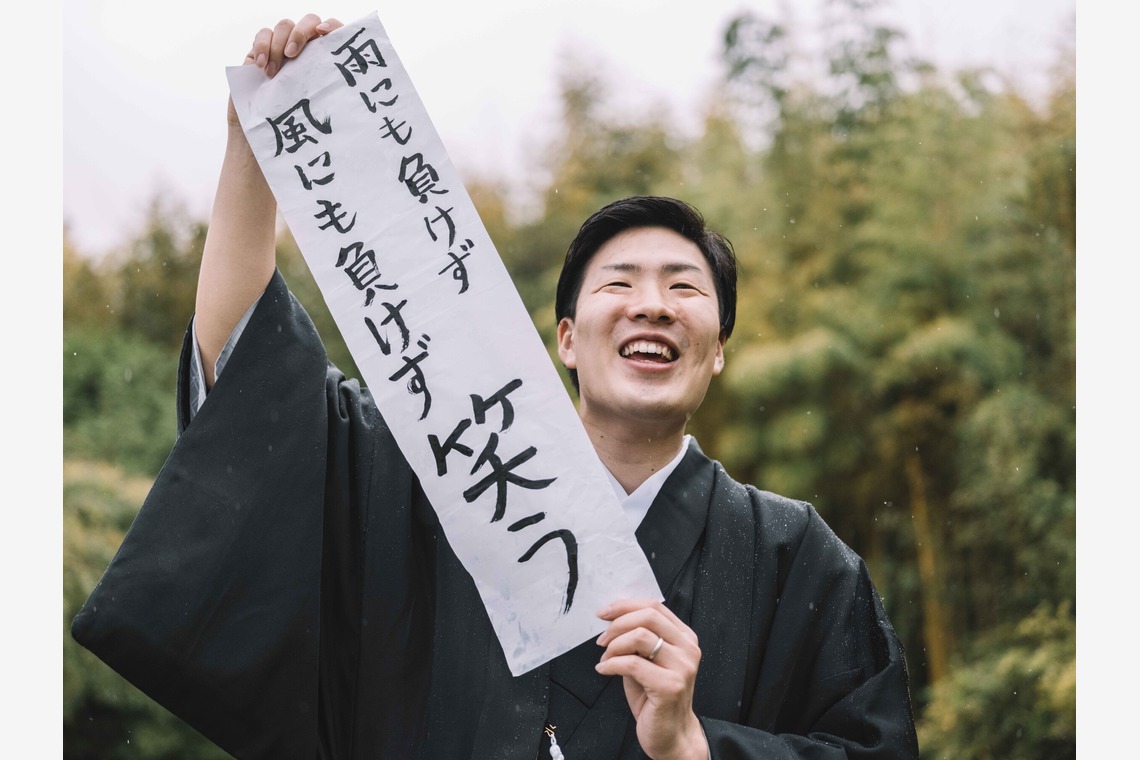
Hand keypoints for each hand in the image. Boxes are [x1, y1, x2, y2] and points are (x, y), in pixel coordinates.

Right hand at [227, 14, 343, 128]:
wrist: (262, 133)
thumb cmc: (296, 123)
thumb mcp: (319, 108)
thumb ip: (331, 91)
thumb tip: (353, 89)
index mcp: (326, 58)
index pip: (334, 30)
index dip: (333, 26)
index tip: (324, 33)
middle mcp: (308, 48)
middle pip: (310, 22)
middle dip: (300, 33)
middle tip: (292, 55)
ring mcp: (285, 46)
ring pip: (285, 26)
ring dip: (277, 45)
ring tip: (272, 72)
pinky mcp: (263, 49)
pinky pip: (263, 34)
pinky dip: (261, 46)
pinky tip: (260, 66)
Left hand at [595, 599, 707, 759]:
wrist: (671, 735)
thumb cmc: (656, 698)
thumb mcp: (648, 661)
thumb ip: (638, 639)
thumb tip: (611, 620)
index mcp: (685, 638)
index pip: (654, 606)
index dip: (625, 605)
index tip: (603, 613)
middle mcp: (688, 649)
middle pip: (648, 616)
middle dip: (617, 624)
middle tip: (601, 639)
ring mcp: (682, 668)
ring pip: (640, 636)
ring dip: (614, 645)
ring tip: (605, 658)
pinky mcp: (670, 686)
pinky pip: (632, 663)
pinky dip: (611, 664)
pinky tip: (604, 670)